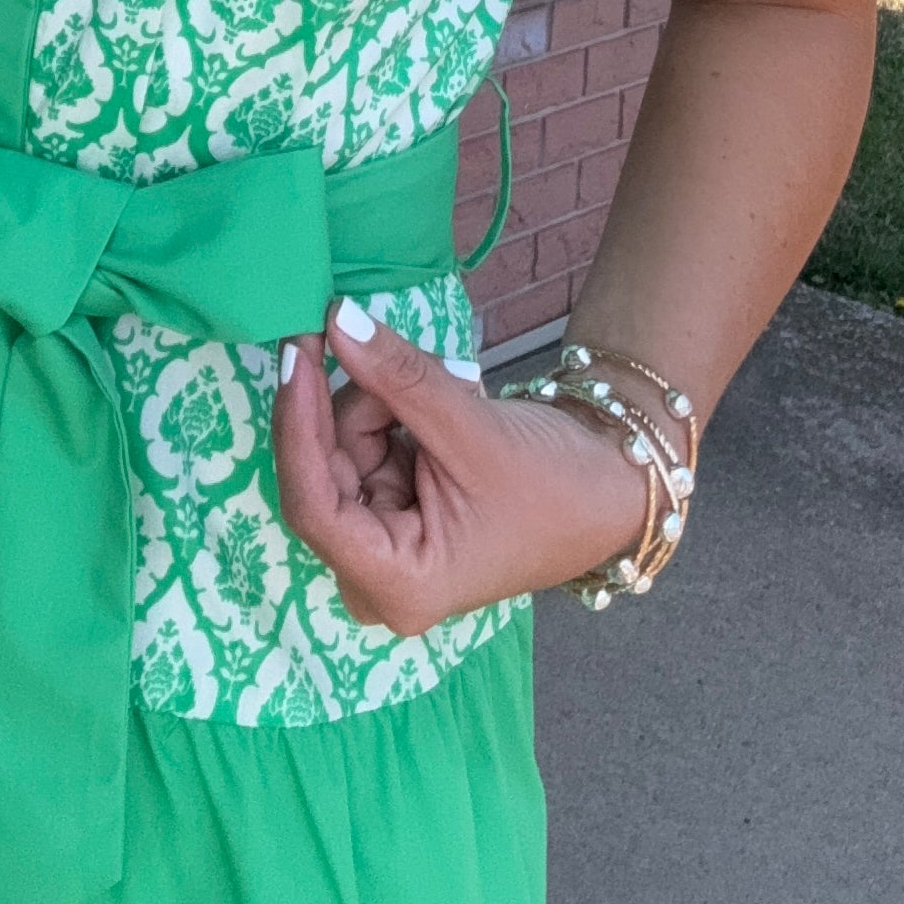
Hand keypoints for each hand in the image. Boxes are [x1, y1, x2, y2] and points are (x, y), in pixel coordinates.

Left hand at [272, 302, 650, 635]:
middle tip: (409, 358)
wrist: (607, 488)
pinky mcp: (392, 511)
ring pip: (344, 448)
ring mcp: (383, 544)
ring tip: (455, 386)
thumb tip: (335, 319)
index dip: (296, 426)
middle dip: (363, 404)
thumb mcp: (472, 428)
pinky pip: (366, 444)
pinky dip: (397, 410)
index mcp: (398, 585)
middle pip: (327, 471)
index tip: (297, 353)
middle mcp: (377, 575)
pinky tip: (449, 399)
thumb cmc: (555, 483)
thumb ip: (399, 377)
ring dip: (388, 401)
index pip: (314, 506)